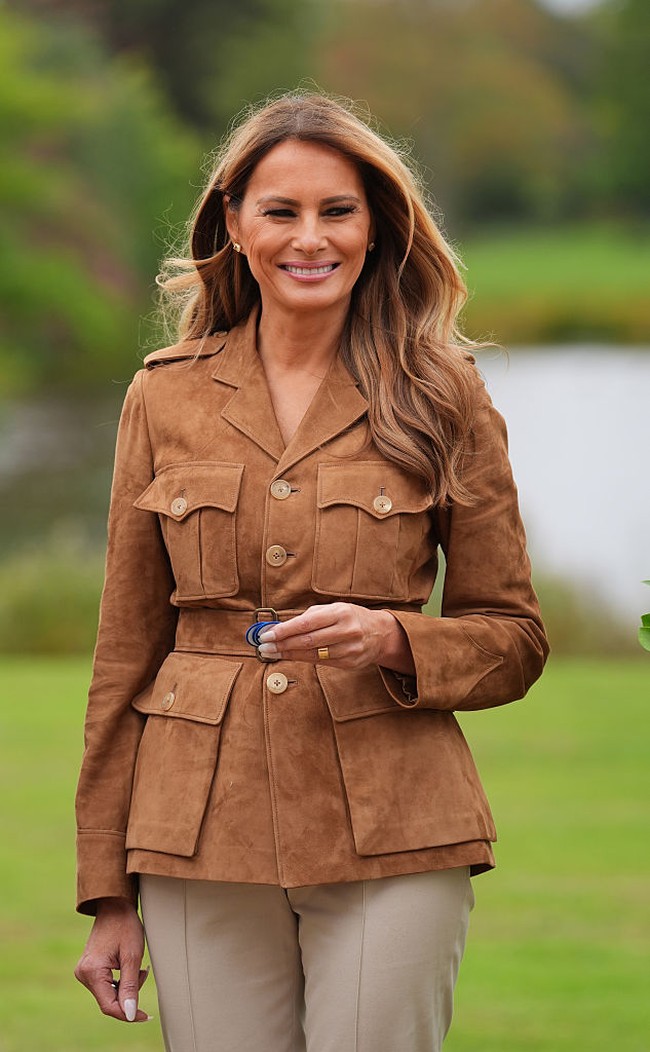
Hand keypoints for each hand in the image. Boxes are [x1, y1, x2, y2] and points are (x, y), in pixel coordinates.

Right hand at [74, 897, 149, 1022]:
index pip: (109, 1006)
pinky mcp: (89, 969)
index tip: (145, 1016)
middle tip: (143, 974)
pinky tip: (130, 969)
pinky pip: (106, 985)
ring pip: (108, 993)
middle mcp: (83, 974)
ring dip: (126, 986)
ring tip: (139, 968)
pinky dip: (120, 981)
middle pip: (109, 1000)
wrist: (114, 906)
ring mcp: (84, 971)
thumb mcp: (132, 956)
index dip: (128, 1013)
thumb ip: (131, 986)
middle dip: (129, 994)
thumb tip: (130, 1014)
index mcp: (92, 971)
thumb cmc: (125, 925)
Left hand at [257, 602, 414, 673]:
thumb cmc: (350, 617)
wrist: (380, 633)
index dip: (284, 631)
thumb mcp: (333, 609)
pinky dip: (302, 660)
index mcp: (340, 613)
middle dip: (282, 645)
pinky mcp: (349, 663)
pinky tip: (289, 657)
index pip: (306, 623)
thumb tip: (279, 626)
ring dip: (288, 655)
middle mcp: (347, 630)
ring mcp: (349, 649)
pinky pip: (321, 663)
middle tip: (264, 646)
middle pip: (308, 641)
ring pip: (313, 655)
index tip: (266, 634)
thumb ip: (308, 617)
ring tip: (271, 653)